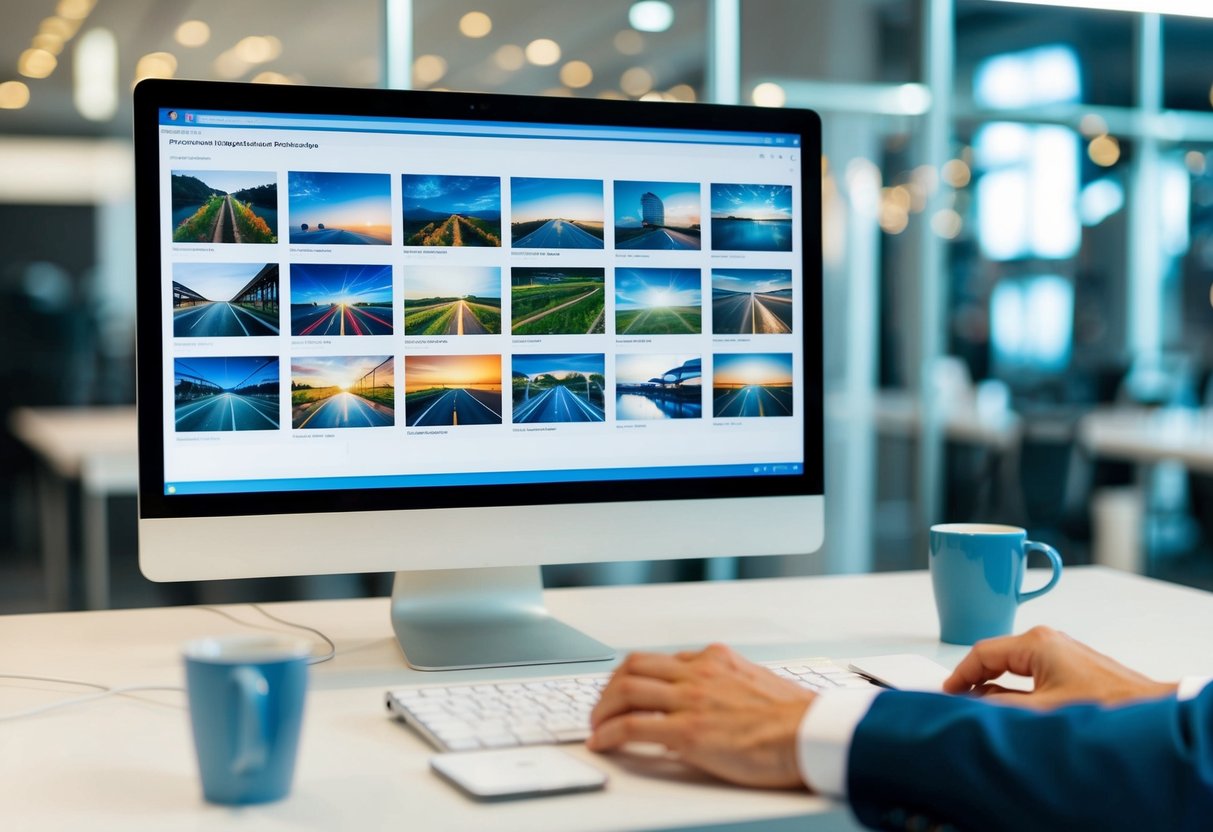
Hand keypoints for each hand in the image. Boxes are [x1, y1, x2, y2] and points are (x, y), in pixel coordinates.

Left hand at [587, 643, 814, 788]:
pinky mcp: (687, 732)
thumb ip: (727, 683)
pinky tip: (602, 742)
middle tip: (602, 705)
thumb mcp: (756, 682)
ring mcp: (690, 700)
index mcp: (716, 659)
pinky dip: (609, 733)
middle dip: (610, 687)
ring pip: (626, 690)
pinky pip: (633, 726)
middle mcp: (698, 673)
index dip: (635, 675)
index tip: (626, 689)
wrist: (811, 734)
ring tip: (596, 725)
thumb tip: (710, 698)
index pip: (661, 659)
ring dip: (602, 708)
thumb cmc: (794, 717)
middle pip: (634, 667)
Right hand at [943, 626, 1175, 708]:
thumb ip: (1000, 705)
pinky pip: (1028, 670)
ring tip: (982, 707)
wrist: (1148, 711)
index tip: (946, 694)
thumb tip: (970, 704)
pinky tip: (1011, 705)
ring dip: (994, 684)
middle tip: (959, 702)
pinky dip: (1013, 685)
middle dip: (974, 679)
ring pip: (1011, 664)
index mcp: (1035, 642)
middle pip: (994, 656)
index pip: (981, 652)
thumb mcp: (1041, 709)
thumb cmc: (1105, 706)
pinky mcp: (1067, 664)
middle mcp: (1045, 639)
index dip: (959, 675)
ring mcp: (1058, 650)